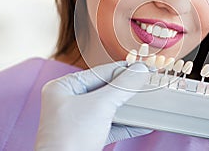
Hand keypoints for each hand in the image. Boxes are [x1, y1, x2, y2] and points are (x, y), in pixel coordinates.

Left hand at [35, 61, 150, 150]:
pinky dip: (127, 124)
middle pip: (105, 90)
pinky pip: (111, 125)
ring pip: (109, 108)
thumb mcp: (100, 106)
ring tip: (146, 102)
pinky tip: (143, 123)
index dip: (123, 70)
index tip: (142, 68)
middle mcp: (68, 101)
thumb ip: (121, 87)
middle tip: (146, 84)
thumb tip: (139, 71)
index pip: (99, 72)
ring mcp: (78, 120)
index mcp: (63, 88)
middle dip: (127, 91)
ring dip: (129, 108)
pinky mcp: (87, 136)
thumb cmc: (69, 140)